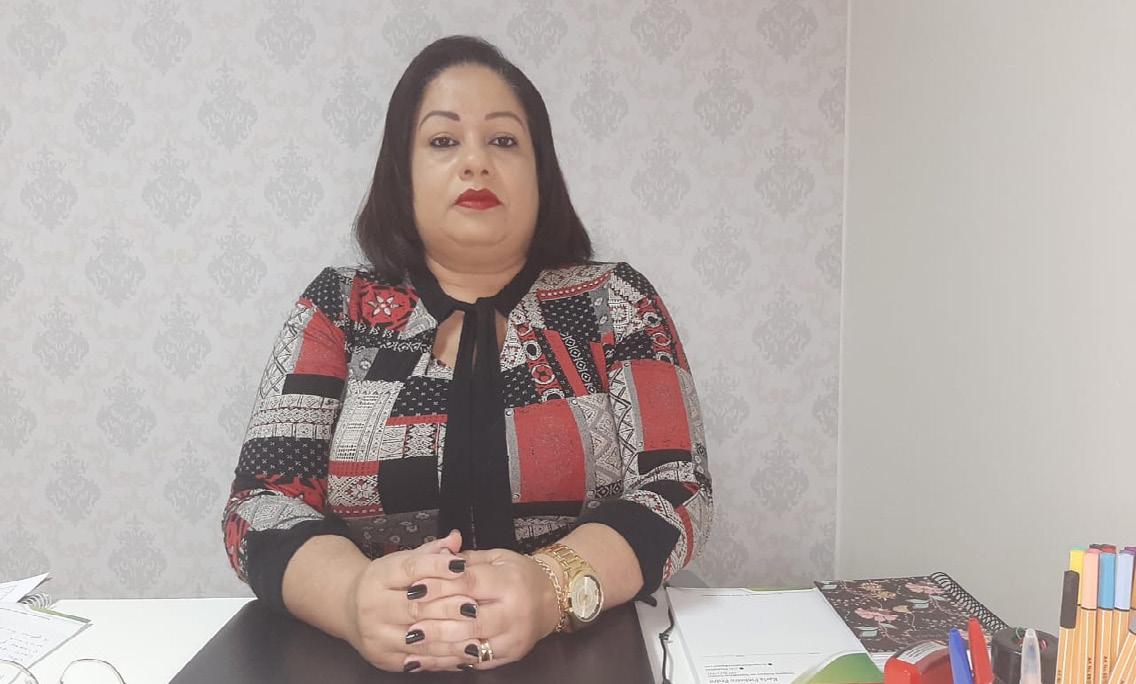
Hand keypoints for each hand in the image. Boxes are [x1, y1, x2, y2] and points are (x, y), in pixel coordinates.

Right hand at [343, 529, 474, 671]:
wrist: (348, 608)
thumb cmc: (384, 583)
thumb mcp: (402, 561)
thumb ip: (432, 552)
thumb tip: (456, 539)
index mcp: (379, 576)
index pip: (410, 569)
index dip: (438, 567)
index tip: (462, 566)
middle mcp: (373, 605)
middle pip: (414, 607)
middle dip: (448, 607)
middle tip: (474, 606)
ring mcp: (376, 634)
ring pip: (418, 639)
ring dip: (450, 639)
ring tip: (475, 637)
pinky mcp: (382, 657)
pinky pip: (417, 661)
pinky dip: (442, 659)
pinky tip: (461, 654)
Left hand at [399, 547, 560, 671]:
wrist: (550, 600)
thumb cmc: (519, 575)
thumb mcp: (497, 557)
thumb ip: (466, 560)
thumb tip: (436, 557)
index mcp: (509, 582)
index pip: (469, 584)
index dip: (439, 586)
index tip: (414, 588)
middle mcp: (514, 612)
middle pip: (469, 620)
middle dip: (434, 620)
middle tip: (407, 618)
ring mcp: (513, 638)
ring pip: (470, 645)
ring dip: (437, 645)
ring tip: (411, 641)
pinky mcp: (509, 656)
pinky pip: (475, 662)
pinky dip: (448, 661)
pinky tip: (427, 658)